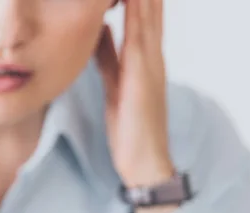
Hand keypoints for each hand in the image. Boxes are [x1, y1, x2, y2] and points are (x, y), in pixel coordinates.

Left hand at [96, 0, 174, 187]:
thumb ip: (107, 57)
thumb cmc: (130, 126)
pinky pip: (137, 39)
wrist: (144, 160)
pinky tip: (130, 0)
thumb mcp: (114, 84)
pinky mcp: (142, 77)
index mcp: (145, 58)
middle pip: (149, 9)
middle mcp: (151, 56)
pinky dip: (136, 16)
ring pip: (146, 17)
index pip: (142, 15)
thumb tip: (97, 33)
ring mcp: (150, 65)